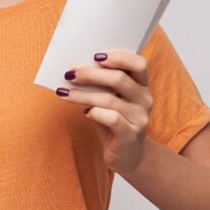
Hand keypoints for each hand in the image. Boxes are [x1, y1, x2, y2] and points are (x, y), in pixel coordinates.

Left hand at [55, 50, 153, 176]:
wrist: (127, 154)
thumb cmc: (114, 120)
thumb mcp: (111, 98)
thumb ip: (102, 84)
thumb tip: (75, 69)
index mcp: (142, 85)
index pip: (140, 64)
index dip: (120, 57)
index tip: (96, 55)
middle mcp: (145, 99)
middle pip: (120, 79)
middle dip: (91, 74)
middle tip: (70, 73)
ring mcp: (140, 118)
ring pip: (110, 100)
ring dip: (83, 95)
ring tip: (64, 93)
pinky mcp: (131, 135)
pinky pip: (112, 119)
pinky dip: (95, 113)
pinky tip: (85, 113)